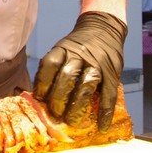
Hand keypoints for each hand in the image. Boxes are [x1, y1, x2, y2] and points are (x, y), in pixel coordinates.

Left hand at [32, 11, 126, 131]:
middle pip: (67, 76)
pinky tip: (101, 125)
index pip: (50, 64)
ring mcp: (97, 63)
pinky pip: (109, 94)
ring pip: (86, 84)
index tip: (39, 98)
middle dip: (59, 97)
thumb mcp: (63, 49)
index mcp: (63, 49)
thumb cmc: (78, 46)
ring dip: (78, 105)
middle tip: (55, 114)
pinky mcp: (112, 72)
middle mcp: (80, 55)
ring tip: (72, 121)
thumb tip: (39, 98)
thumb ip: (55, 69)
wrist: (103, 27)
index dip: (43, 82)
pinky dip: (105, 111)